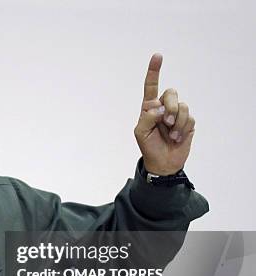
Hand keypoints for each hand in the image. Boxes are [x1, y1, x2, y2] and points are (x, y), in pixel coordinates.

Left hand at [134, 54, 195, 175]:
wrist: (163, 162)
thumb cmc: (148, 146)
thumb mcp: (140, 132)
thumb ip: (148, 117)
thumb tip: (161, 108)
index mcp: (149, 107)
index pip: (151, 86)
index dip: (154, 71)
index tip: (158, 56)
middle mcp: (164, 107)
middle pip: (171, 93)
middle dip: (170, 107)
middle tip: (166, 123)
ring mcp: (177, 114)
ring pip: (182, 106)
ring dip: (176, 122)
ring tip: (170, 135)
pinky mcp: (188, 122)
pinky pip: (189, 118)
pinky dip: (182, 129)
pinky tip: (177, 138)